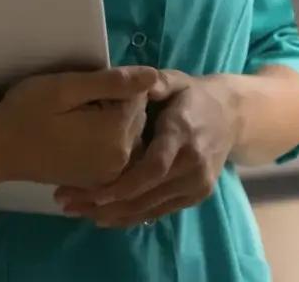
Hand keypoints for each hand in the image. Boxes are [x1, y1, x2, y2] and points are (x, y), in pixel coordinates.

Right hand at [0, 66, 166, 189]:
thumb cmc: (26, 113)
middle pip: (139, 117)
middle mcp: (121, 158)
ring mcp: (109, 174)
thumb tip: (154, 76)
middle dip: (118, 104)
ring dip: (112, 122)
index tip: (88, 86)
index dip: (117, 84)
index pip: (141, 95)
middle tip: (79, 103)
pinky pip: (118, 152)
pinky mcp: (98, 181)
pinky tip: (79, 135)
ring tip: (77, 119)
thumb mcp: (66, 87)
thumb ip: (113, 82)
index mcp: (116, 133)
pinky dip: (106, 140)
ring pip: (130, 134)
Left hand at [56, 70, 247, 228]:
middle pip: (145, 194)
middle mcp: (193, 164)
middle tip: (66, 203)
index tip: (91, 194)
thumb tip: (131, 83)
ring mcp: (198, 184)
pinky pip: (158, 212)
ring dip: (111, 214)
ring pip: (148, 208)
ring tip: (76, 211)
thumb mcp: (175, 81)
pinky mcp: (197, 196)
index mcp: (183, 133)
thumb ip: (154, 83)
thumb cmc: (193, 96)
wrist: (232, 116)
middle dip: (103, 204)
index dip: (122, 185)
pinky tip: (102, 216)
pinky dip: (129, 217)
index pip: (153, 168)